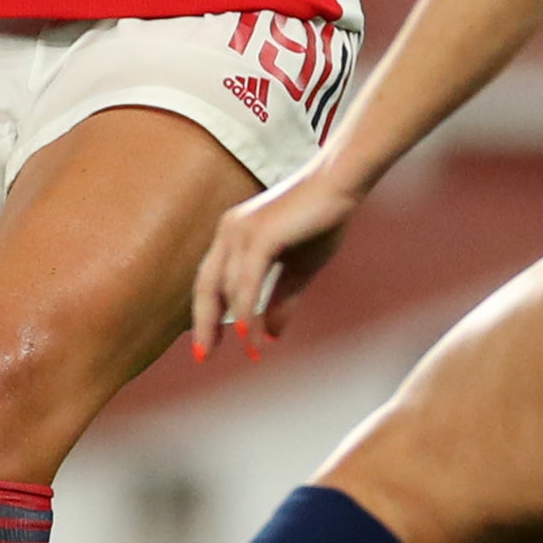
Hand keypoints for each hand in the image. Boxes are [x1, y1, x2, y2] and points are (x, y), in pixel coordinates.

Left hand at [188, 164, 362, 360]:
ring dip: (239, 324)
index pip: (210, 282)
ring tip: (250, 351)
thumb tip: (271, 336)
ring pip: (229, 288)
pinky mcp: (259, 234)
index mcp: (234, 236)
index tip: (206, 345)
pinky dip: (246, 309)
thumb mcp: (299, 269)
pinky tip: (248, 333)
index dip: (206, 314)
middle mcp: (229, 232)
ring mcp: (241, 231)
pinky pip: (247, 281)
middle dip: (203, 322)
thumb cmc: (322, 221)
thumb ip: (283, 300)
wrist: (339, 186)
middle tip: (203, 355)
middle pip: (207, 286)